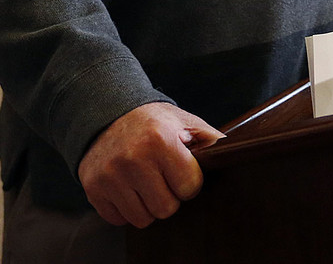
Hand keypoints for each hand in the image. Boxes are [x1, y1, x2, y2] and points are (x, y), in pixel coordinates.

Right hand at [78, 101, 223, 227]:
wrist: (107, 113)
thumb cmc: (153, 122)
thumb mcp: (184, 122)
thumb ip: (211, 140)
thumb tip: (240, 152)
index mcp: (160, 140)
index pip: (189, 187)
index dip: (189, 181)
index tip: (182, 169)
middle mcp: (132, 158)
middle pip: (166, 209)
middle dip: (169, 196)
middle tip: (163, 176)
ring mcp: (109, 175)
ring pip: (143, 218)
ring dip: (148, 204)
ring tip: (146, 181)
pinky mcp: (93, 188)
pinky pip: (119, 219)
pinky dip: (126, 208)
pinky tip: (128, 186)